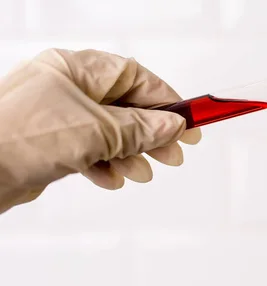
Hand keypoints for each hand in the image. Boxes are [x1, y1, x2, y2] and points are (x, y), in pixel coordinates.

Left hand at [0, 48, 201, 213]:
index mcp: (76, 69)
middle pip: (125, 107)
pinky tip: (112, 179)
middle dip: (151, 133)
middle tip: (174, 153)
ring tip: (144, 172)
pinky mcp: (52, 143)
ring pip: (110, 132)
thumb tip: (172, 125)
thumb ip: (139, 128)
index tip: (188, 121)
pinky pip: (90, 150)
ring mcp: (59, 116)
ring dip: (131, 154)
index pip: (134, 77)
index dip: (165, 100)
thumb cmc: (22, 137)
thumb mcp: (96, 130)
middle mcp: (67, 88)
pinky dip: (106, 165)